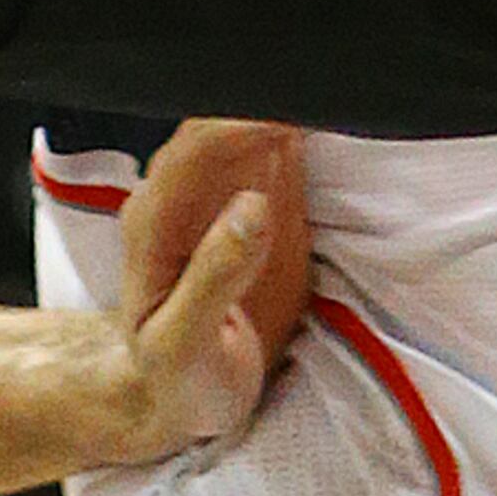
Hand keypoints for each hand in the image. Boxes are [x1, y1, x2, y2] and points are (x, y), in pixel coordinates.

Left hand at [96, 119, 309, 459]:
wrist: (181, 394)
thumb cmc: (176, 375)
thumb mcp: (184, 343)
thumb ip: (213, 278)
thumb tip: (252, 205)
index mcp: (154, 221)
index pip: (197, 147)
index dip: (247, 120)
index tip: (299, 114)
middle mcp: (180, 195)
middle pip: (224, 122)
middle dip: (273, 102)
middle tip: (334, 101)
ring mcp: (216, 194)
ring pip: (249, 127)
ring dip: (290, 110)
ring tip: (343, 103)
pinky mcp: (251, 202)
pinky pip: (271, 150)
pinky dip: (301, 130)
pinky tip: (331, 120)